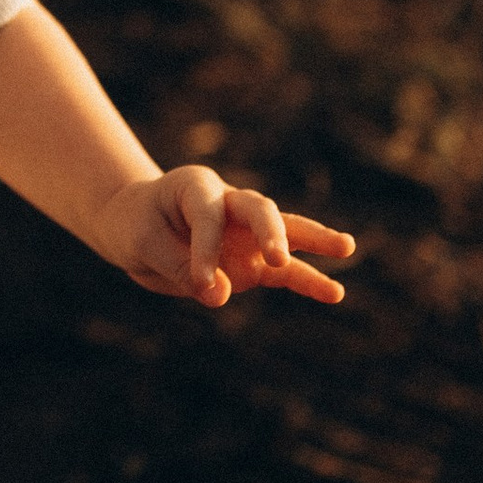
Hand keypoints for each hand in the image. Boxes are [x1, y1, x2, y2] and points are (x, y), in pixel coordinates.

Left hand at [95, 165, 354, 310]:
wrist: (135, 227)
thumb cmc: (135, 224)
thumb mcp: (141, 242)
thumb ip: (177, 266)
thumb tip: (220, 296)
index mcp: (196, 187)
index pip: (210, 215)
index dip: (206, 248)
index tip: (200, 281)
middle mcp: (229, 203)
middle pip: (259, 209)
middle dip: (270, 232)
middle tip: (278, 257)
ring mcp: (245, 233)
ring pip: (285, 232)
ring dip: (314, 242)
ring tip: (347, 247)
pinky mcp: (252, 261)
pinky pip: (284, 271)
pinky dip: (307, 282)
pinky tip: (334, 293)